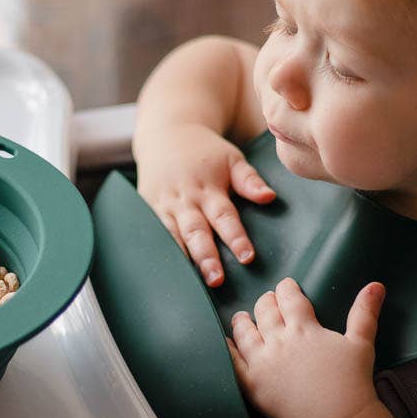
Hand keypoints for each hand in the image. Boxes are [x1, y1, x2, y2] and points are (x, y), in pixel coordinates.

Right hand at [135, 124, 274, 285]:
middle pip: (196, 231)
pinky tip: (164, 272)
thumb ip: (249, 180)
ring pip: (172, 237)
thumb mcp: (230, 158)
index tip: (247, 257)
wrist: (166, 133)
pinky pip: (153, 235)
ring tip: (190, 283)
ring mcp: (163, 206)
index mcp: (208, 187)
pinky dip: (158, 253)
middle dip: (206, 257)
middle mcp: (185, 199)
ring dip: (182, 260)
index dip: (236, 237)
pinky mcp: (147, 211)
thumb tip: (269, 197)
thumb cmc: (204, 151)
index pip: (224, 216)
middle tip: (216, 280)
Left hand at [227, 278, 385, 417]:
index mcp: (303, 328)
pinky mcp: (252, 383)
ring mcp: (262, 362)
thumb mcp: (361, 343)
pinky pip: (232, 361)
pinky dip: (227, 348)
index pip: (289, 298)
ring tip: (242, 316)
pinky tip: (224, 342)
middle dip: (266, 301)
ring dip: (243, 320)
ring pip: (245, 332)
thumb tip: (376, 285)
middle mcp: (278, 341)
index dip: (287, 288)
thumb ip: (365, 312)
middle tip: (268, 300)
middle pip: (265, 311)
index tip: (286, 285)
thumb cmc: (351, 383)